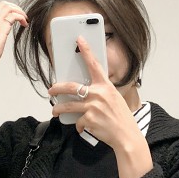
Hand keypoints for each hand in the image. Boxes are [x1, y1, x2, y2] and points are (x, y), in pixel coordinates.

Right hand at [0, 0, 27, 82]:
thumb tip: (2, 35)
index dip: (10, 10)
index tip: (17, 17)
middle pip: (4, 4)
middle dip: (16, 8)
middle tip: (23, 16)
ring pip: (9, 8)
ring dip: (20, 12)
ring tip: (25, 20)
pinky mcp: (1, 28)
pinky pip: (14, 16)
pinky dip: (21, 18)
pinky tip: (24, 24)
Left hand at [48, 36, 141, 153]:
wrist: (127, 137)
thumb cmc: (122, 119)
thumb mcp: (115, 100)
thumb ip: (100, 94)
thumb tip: (83, 93)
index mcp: (106, 87)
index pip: (94, 65)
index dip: (86, 51)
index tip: (80, 40)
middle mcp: (98, 94)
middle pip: (70, 87)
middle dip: (57, 88)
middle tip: (51, 90)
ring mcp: (92, 107)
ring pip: (68, 106)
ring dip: (58, 109)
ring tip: (55, 111)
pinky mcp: (89, 120)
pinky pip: (78, 122)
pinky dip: (79, 126)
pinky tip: (84, 128)